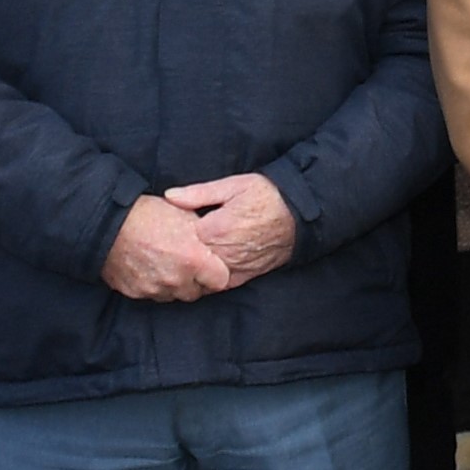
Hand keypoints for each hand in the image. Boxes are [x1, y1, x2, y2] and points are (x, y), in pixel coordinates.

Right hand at [105, 195, 234, 301]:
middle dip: (196, 281)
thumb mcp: (186, 215)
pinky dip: (154, 285)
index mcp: (193, 260)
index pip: (220, 282)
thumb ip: (205, 237)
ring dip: (174, 285)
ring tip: (167, 265)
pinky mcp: (134, 292)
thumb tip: (215, 248)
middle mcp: (175, 279)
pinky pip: (152, 295)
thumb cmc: (147, 215)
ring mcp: (153, 288)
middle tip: (188, 265)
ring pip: (174, 295)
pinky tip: (150, 268)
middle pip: (196, 292)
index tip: (212, 266)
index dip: (217, 273)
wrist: (106, 223)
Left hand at [166, 173, 296, 286]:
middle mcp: (222, 252)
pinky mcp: (246, 274)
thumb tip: (169, 196)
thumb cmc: (268, 195)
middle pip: (188, 259)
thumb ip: (199, 193)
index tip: (166, 226)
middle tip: (171, 244)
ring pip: (202, 274)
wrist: (302, 215)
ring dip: (193, 268)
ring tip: (185, 259)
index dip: (171, 231)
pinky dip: (210, 280)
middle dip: (179, 252)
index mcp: (213, 229)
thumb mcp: (234, 185)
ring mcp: (234, 266)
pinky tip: (205, 271)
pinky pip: (221, 284)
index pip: (177, 237)